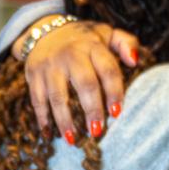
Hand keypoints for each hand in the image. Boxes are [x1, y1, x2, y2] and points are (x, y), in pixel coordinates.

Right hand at [23, 21, 138, 143]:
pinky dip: (42, 118)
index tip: (117, 113)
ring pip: (58, 96)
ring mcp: (50, 66)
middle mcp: (71, 55)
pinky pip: (37, 99)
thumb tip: (134, 61)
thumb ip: (126, 43)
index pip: (108, 70)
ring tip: (73, 140)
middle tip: (97, 131)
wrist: (45, 29)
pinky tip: (49, 134)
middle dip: (92, 109)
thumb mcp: (106, 33)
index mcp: (92, 46)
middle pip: (85, 84)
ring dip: (65, 120)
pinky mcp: (34, 75)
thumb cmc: (83, 40)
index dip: (114, 92)